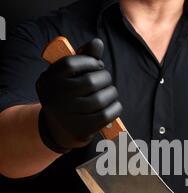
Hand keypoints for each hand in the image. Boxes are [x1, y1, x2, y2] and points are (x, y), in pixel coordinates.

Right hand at [36, 38, 121, 152]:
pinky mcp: (81, 130)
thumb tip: (97, 43)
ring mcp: (68, 116)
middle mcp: (56, 98)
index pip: (71, 64)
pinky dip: (115, 108)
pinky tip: (114, 104)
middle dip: (105, 77)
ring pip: (100, 99)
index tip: (98, 65)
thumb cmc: (68, 96)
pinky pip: (106, 115)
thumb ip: (83, 58)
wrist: (60, 129)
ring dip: (112, 93)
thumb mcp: (69, 77)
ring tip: (111, 92)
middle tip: (106, 80)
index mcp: (48, 81)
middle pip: (90, 81)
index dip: (90, 61)